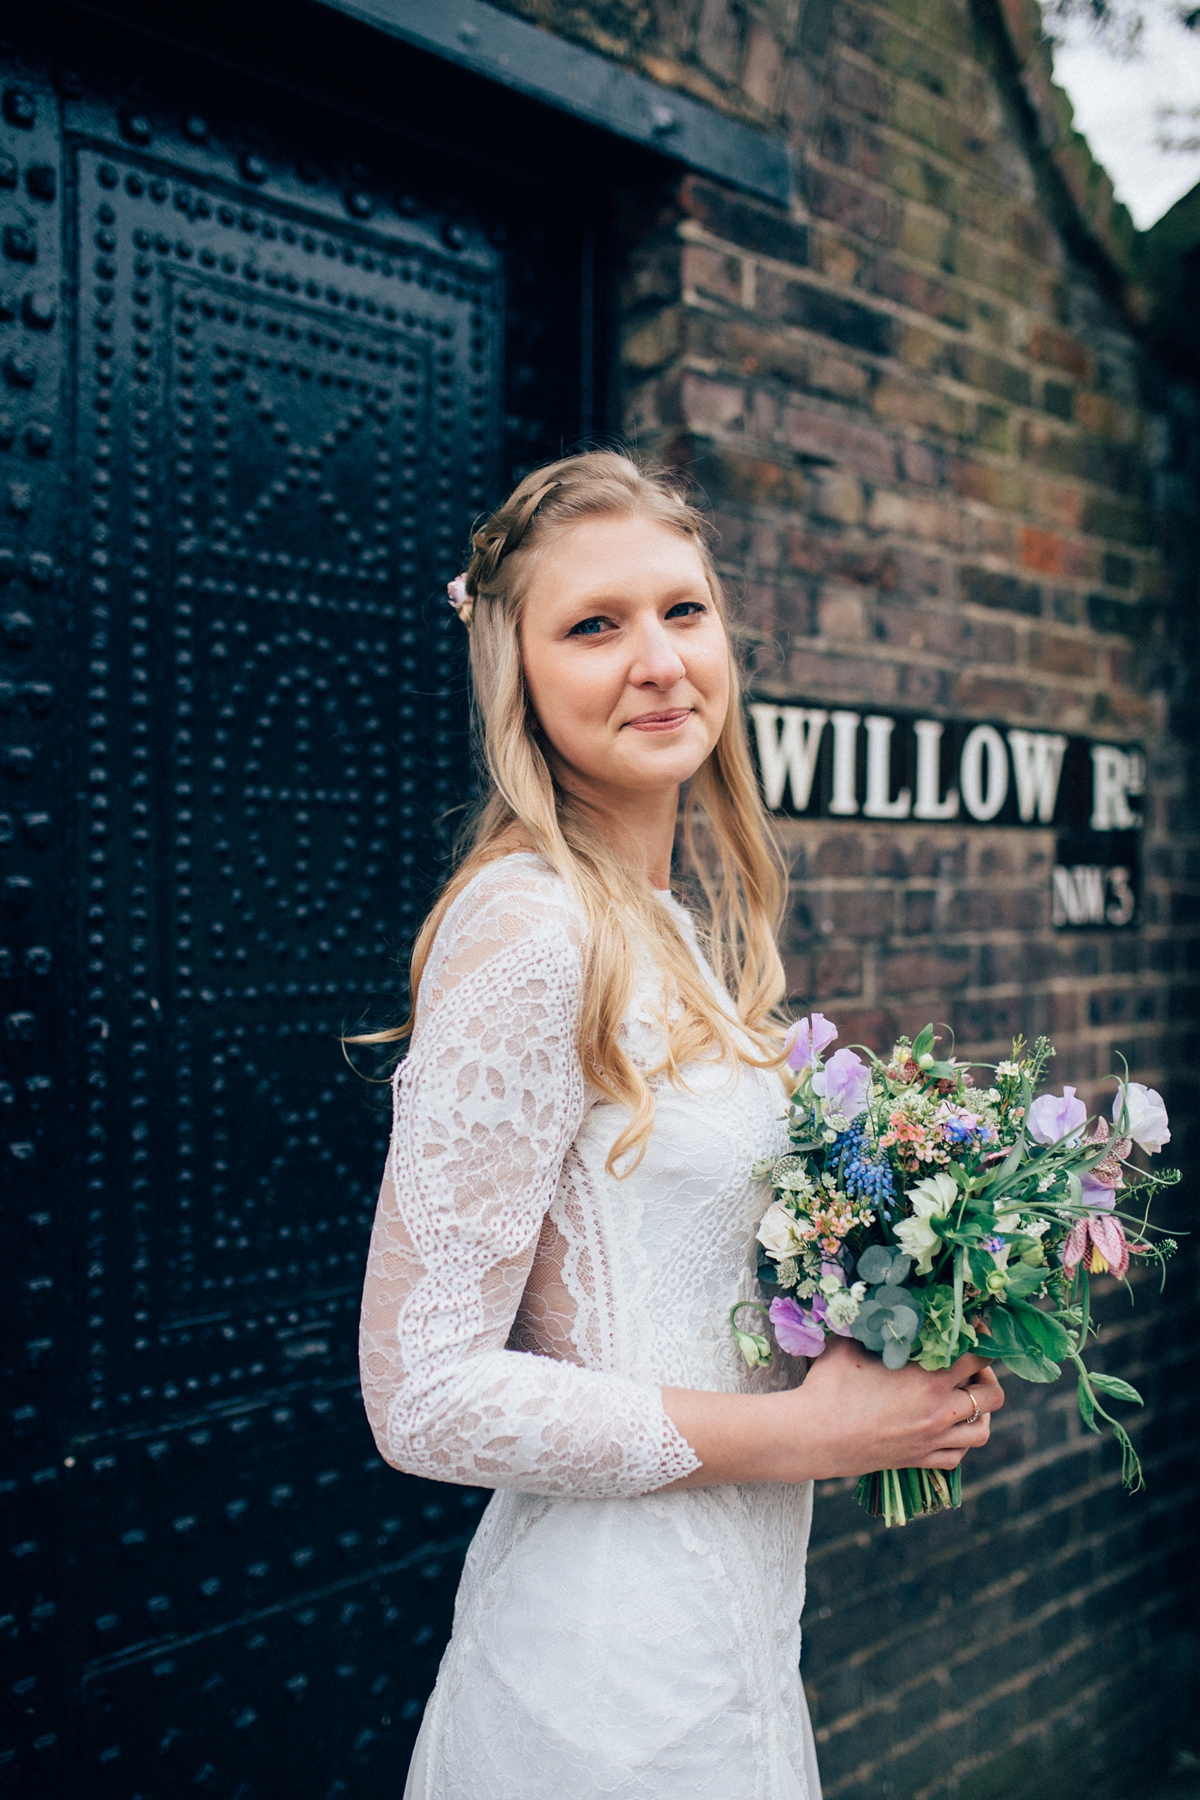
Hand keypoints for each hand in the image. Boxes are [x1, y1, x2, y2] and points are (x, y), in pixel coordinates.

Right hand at [788, 1336, 1003, 1479]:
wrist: (813, 1437)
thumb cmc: (828, 1386)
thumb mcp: (850, 1344)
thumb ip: (872, 1324)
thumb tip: (877, 1301)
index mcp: (928, 1380)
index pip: (978, 1357)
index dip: (982, 1340)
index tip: (974, 1330)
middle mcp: (939, 1412)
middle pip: (992, 1396)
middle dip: (988, 1378)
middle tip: (971, 1368)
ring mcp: (931, 1441)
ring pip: (982, 1432)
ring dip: (982, 1414)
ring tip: (967, 1401)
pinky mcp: (918, 1461)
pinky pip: (958, 1458)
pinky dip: (960, 1443)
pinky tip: (947, 1429)